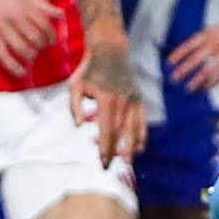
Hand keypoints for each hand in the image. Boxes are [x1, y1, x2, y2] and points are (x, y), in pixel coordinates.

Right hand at [0, 0, 64, 69]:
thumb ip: (43, 4)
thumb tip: (61, 14)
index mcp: (24, 6)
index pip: (43, 24)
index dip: (51, 35)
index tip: (52, 41)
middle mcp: (14, 19)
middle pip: (35, 37)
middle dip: (41, 45)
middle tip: (41, 47)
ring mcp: (1, 30)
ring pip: (22, 48)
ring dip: (31, 54)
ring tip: (32, 55)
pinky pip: (4, 57)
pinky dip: (15, 67)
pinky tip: (22, 72)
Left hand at [73, 48, 148, 168]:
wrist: (110, 51)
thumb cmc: (89, 71)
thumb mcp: (75, 86)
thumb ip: (75, 107)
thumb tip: (80, 126)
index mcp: (106, 99)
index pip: (107, 129)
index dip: (105, 147)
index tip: (102, 161)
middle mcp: (123, 100)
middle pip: (121, 132)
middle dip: (116, 151)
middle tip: (110, 167)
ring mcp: (133, 99)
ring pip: (134, 128)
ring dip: (131, 146)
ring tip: (128, 162)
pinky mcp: (139, 98)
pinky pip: (142, 120)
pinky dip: (142, 134)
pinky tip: (139, 147)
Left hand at [168, 7, 218, 90]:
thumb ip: (216, 34)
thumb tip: (204, 42)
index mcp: (214, 31)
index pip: (191, 44)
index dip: (179, 54)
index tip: (169, 62)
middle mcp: (217, 43)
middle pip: (196, 59)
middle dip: (183, 70)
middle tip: (174, 78)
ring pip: (207, 70)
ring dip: (196, 80)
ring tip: (188, 88)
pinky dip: (212, 83)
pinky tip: (205, 88)